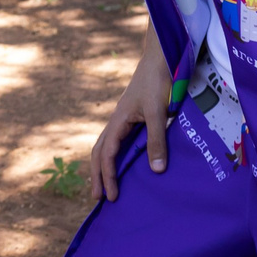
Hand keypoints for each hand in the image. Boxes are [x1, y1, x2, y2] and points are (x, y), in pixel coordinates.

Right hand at [94, 35, 172, 200]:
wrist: (159, 58)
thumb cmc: (157, 82)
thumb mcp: (157, 112)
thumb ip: (157, 140)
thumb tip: (156, 171)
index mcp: (118, 121)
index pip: (106, 154)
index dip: (107, 176)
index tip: (112, 196)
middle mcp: (116, 121)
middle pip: (98, 152)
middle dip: (97, 175)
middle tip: (98, 198)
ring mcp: (123, 118)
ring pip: (106, 146)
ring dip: (103, 166)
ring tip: (105, 183)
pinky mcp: (133, 116)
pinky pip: (118, 140)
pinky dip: (115, 155)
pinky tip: (123, 161)